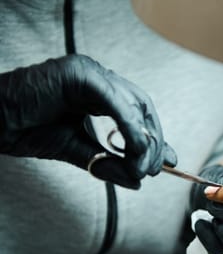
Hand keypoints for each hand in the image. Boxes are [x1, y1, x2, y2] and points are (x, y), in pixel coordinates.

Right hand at [0, 54, 176, 188]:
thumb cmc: (26, 129)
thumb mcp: (77, 151)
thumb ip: (108, 162)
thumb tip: (137, 181)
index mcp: (100, 92)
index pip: (139, 112)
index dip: (155, 138)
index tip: (166, 162)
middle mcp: (99, 79)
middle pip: (142, 106)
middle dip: (153, 141)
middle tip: (151, 169)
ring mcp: (89, 72)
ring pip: (133, 102)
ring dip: (143, 137)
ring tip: (142, 164)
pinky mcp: (78, 73)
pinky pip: (113, 99)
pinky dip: (128, 124)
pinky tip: (134, 146)